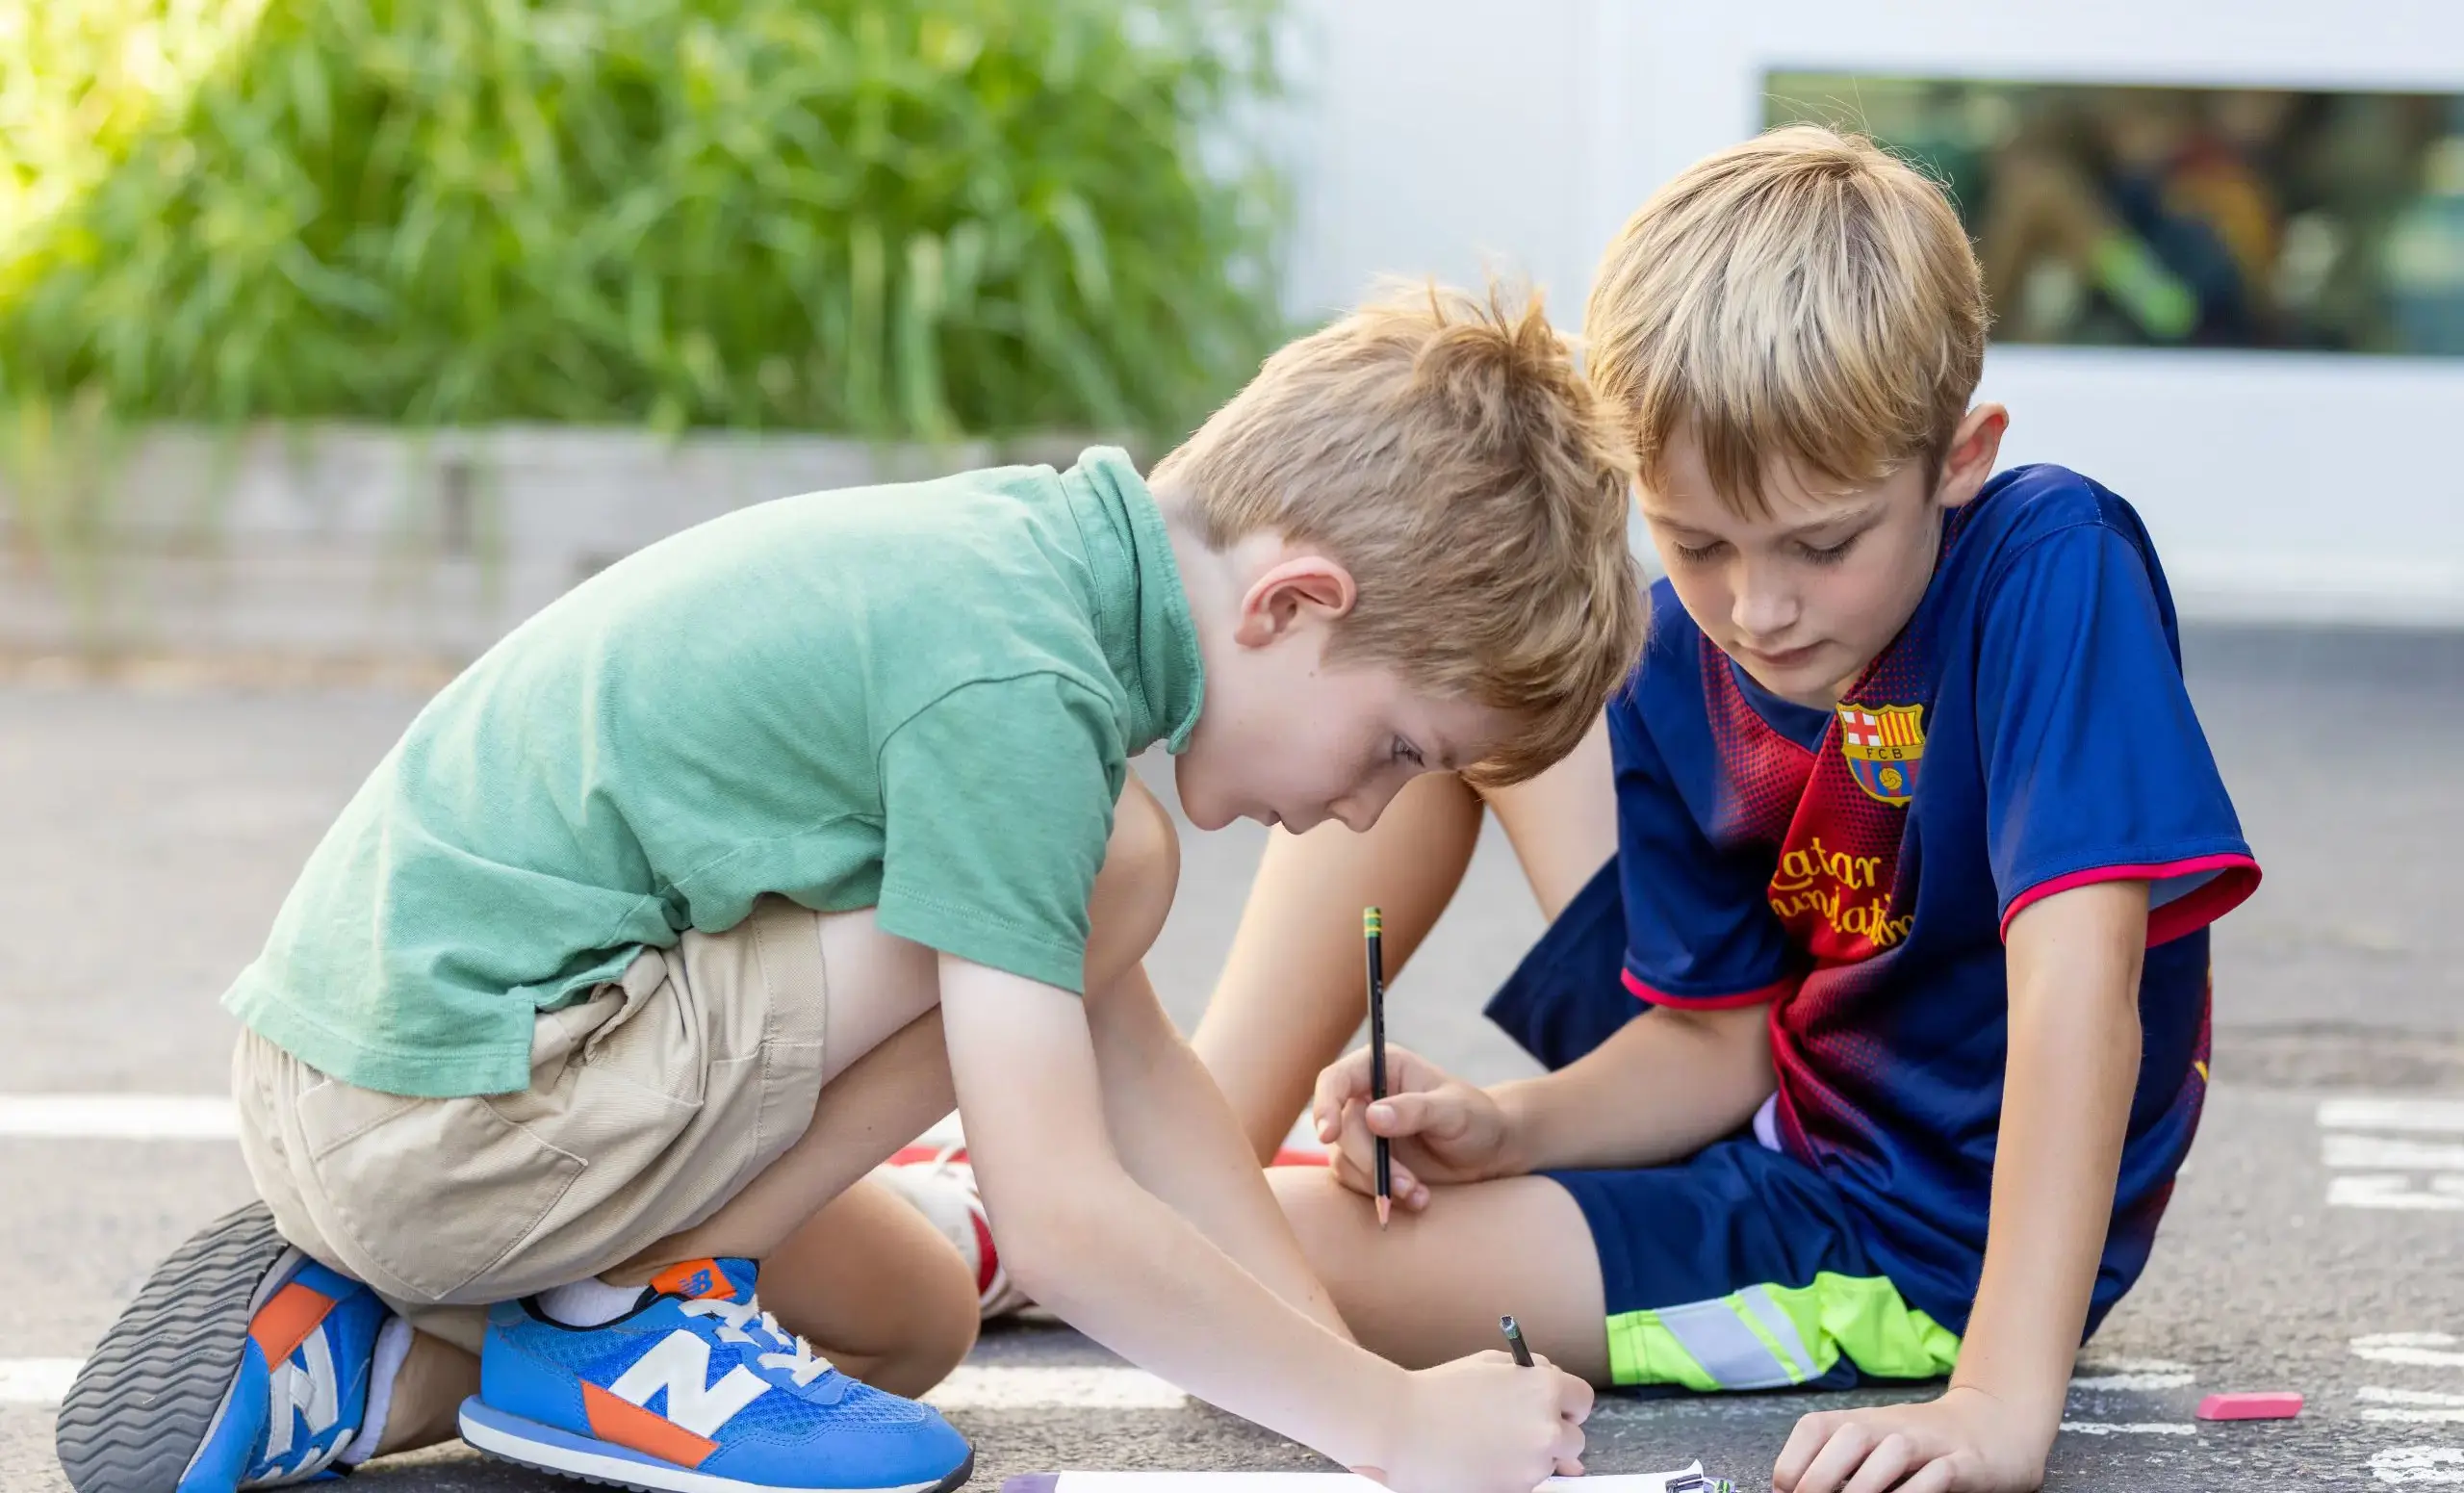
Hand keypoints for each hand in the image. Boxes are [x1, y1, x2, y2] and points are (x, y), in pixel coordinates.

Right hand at [1310, 1044, 1516, 1210]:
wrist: (1489, 1152)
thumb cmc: (1476, 1118)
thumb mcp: (1454, 1111)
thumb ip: (1416, 1110)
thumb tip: (1373, 1116)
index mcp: (1382, 1067)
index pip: (1335, 1080)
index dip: (1325, 1105)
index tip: (1329, 1135)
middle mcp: (1366, 1096)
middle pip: (1340, 1129)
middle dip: (1369, 1161)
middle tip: (1403, 1184)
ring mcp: (1364, 1131)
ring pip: (1344, 1159)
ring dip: (1377, 1183)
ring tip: (1417, 1194)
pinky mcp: (1368, 1161)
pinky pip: (1357, 1181)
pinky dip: (1382, 1195)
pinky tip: (1416, 1199)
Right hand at [1360, 1350, 1591, 1492]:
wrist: (1401, 1427)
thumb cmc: (1441, 1390)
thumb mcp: (1492, 1364)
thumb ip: (1532, 1380)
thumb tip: (1561, 1414)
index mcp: (1544, 1388)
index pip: (1583, 1399)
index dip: (1567, 1403)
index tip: (1552, 1408)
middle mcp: (1547, 1428)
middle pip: (1574, 1439)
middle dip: (1553, 1433)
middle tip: (1517, 1428)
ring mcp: (1533, 1464)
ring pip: (1551, 1463)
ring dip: (1532, 1455)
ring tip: (1491, 1442)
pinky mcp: (1516, 1490)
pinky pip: (1528, 1481)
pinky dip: (1513, 1473)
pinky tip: (1482, 1458)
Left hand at [1773, 1386, 2052, 1492]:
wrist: (1992, 1428)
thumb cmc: (1920, 1449)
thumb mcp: (1873, 1448)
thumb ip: (1837, 1466)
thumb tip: (1790, 1492)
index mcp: (1860, 1420)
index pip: (1815, 1428)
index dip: (1793, 1464)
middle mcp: (1891, 1425)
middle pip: (1848, 1437)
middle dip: (1821, 1478)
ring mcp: (1929, 1442)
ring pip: (1893, 1453)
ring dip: (1865, 1486)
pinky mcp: (1964, 1463)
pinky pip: (1938, 1475)